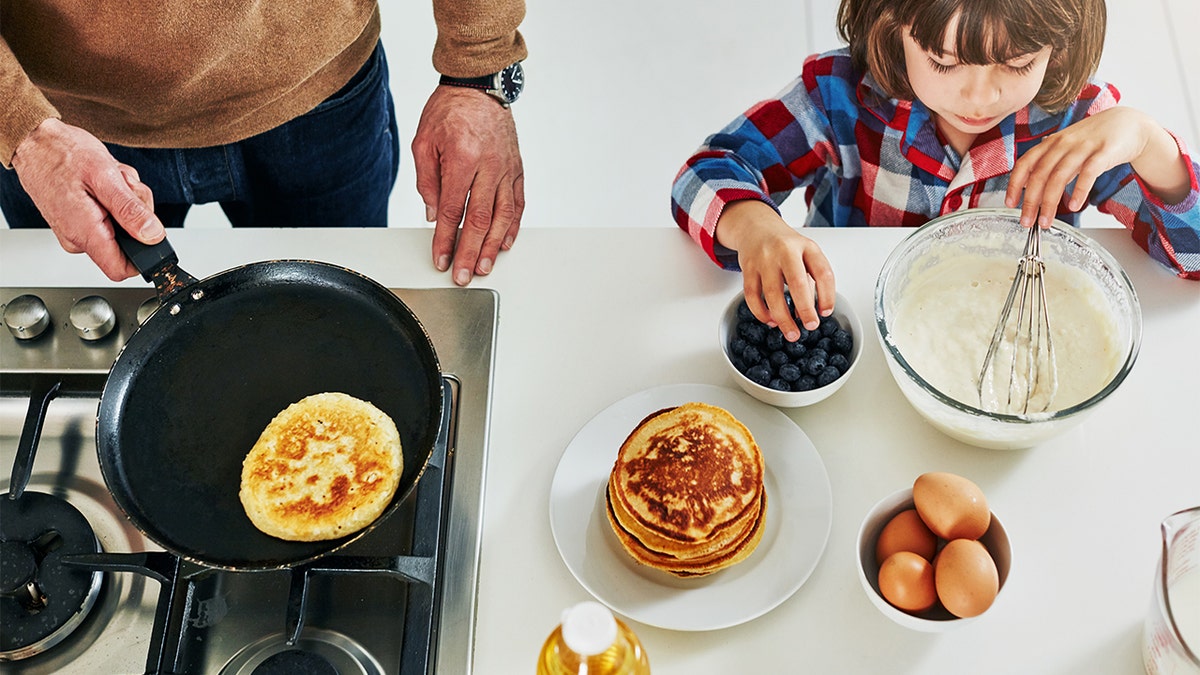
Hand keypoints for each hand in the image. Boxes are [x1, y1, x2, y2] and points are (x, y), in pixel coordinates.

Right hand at [11, 118, 163, 280]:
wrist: (35, 141)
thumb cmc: (62, 153)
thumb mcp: (105, 177)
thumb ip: (130, 210)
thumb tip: (152, 235)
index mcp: (85, 232)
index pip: (121, 269)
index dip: (144, 255)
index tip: (150, 231)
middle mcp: (79, 237)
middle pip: (129, 244)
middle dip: (137, 214)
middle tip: (125, 188)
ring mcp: (78, 230)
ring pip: (123, 227)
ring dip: (127, 201)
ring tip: (112, 180)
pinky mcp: (80, 221)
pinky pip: (111, 217)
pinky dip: (116, 198)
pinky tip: (105, 182)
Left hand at [411, 86, 524, 285]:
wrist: (478, 86)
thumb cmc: (449, 111)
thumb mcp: (424, 142)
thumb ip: (427, 181)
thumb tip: (434, 216)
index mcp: (462, 159)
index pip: (452, 210)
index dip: (445, 239)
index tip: (440, 258)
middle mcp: (488, 166)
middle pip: (480, 219)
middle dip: (470, 252)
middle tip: (463, 275)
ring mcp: (506, 169)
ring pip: (503, 216)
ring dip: (493, 246)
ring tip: (484, 266)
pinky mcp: (517, 169)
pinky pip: (517, 203)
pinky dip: (512, 226)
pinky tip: (505, 243)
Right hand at [715, 200, 835, 341]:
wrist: (756, 228)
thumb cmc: (784, 245)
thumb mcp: (805, 254)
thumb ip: (810, 280)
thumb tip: (808, 313)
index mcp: (806, 247)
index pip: (823, 272)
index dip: (827, 295)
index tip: (826, 312)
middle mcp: (785, 251)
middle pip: (797, 282)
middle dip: (805, 309)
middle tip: (811, 326)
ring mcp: (764, 259)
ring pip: (772, 293)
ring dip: (782, 318)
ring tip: (791, 333)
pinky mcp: (747, 268)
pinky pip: (752, 295)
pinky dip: (761, 313)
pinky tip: (770, 321)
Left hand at [1005, 106, 1190, 227]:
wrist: (1129, 124)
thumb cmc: (1094, 140)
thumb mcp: (1066, 148)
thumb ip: (1049, 164)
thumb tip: (1029, 186)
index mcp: (1051, 143)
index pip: (1025, 163)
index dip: (1015, 184)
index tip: (1010, 204)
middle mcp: (1063, 143)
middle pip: (1040, 174)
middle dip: (1031, 201)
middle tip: (1026, 221)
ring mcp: (1083, 146)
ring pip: (1060, 175)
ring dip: (1050, 202)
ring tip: (1046, 221)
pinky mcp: (1104, 152)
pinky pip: (1088, 172)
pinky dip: (1079, 191)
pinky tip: (1073, 206)